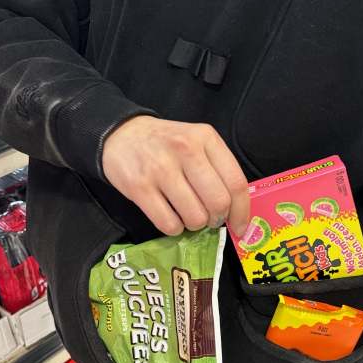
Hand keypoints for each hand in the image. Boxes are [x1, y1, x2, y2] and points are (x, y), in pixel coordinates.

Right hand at [102, 115, 249, 236]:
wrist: (121, 134)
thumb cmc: (165, 143)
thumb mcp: (196, 142)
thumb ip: (217, 169)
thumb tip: (235, 211)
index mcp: (205, 138)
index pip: (235, 182)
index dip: (242, 211)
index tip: (240, 226)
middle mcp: (185, 150)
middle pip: (218, 203)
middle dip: (217, 219)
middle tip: (209, 218)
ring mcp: (161, 169)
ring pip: (195, 217)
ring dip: (195, 224)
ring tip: (187, 214)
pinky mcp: (140, 187)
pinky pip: (169, 224)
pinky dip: (174, 228)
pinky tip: (171, 216)